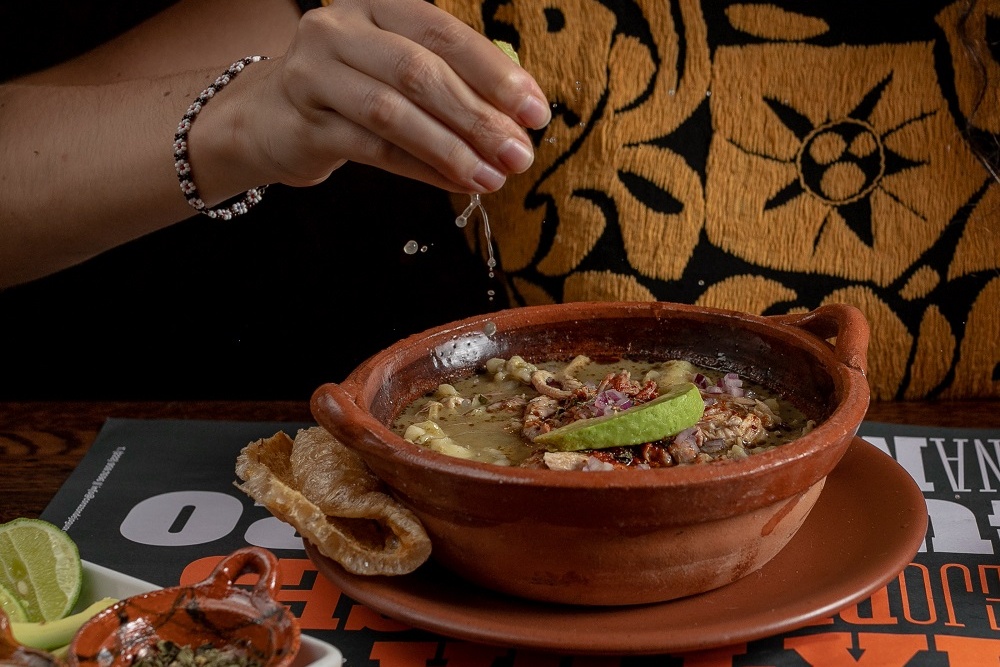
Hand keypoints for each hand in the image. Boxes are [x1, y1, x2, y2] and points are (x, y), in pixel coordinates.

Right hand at [214, 0, 551, 194]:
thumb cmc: (354, 89)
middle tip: (519, 153)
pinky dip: (422, 169)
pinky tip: (456, 182)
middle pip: (421, 72)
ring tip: (493, 176)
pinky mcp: (305, 122)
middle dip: (478, 116)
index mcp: (377, 3)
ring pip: (394, 112)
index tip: (535, 111)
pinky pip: (374, 149)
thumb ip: (452, 81)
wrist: (272, 116)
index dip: (494, 73)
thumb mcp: (399, 67)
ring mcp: (315, 73)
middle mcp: (341, 27)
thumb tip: (519, 119)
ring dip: (452, 148)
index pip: (443, 33)